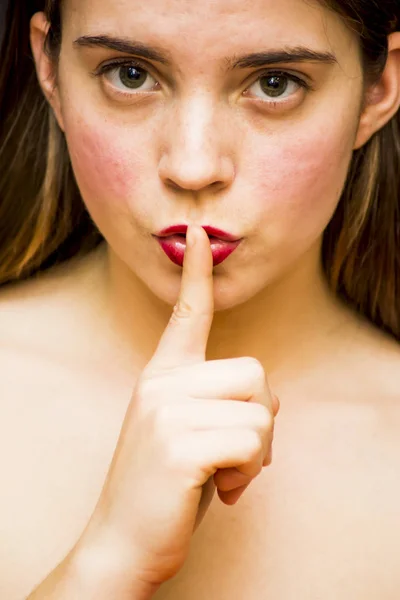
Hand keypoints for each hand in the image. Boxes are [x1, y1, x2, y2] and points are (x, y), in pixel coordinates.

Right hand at [84, 224, 278, 587]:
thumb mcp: (190, 431)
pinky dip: (251, 473)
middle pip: (255, 372)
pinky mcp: (180, 445)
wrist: (123, 538)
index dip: (196, 273)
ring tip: (229, 474)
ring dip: (259, 451)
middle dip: (263, 417)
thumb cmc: (165, 485)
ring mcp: (167, 412)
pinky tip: (225, 490)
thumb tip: (267, 399)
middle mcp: (162, 384)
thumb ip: (218, 402)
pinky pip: (252, 441)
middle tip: (240, 454)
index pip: (186, 314)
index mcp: (163, 376)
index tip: (200, 234)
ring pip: (261, 409)